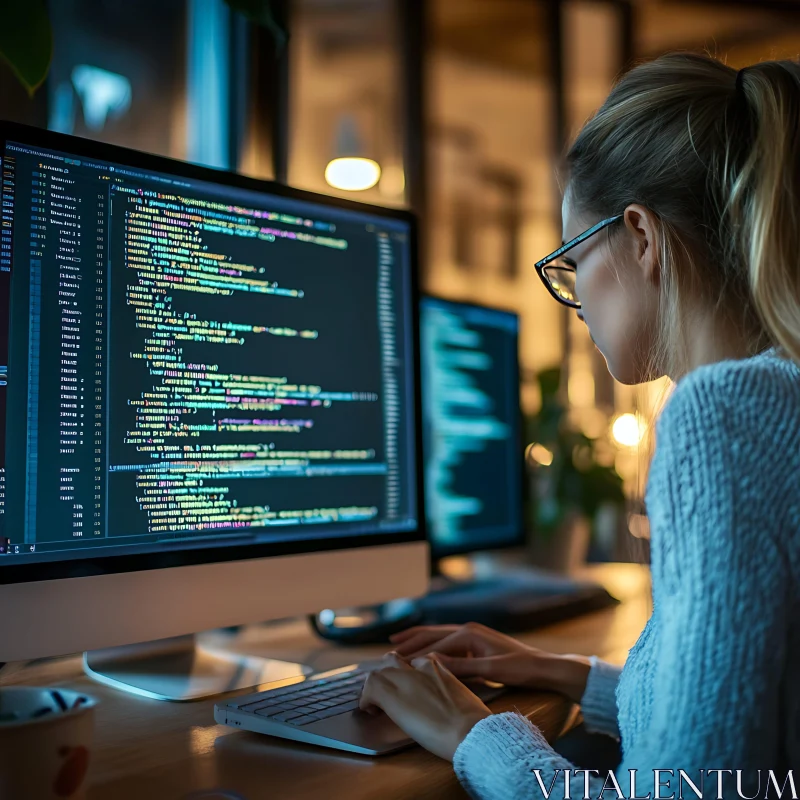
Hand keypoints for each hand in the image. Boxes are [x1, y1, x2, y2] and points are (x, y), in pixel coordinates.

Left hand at [359, 652, 491, 760]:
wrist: (468, 730)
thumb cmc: (473, 722)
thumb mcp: (463, 696)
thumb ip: (448, 691)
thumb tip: (446, 704)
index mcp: (439, 667)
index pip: (414, 661)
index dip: (407, 674)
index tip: (406, 689)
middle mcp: (420, 668)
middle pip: (393, 661)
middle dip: (387, 676)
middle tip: (386, 695)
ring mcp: (404, 679)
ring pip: (378, 672)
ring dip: (375, 687)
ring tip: (376, 704)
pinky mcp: (391, 695)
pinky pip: (370, 689)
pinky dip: (366, 700)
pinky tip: (371, 712)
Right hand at [389, 622, 590, 702]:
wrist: (545, 667)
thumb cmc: (522, 668)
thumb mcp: (491, 670)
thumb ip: (461, 667)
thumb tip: (430, 663)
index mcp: (470, 633)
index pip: (435, 643)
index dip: (414, 652)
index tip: (395, 661)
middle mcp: (469, 629)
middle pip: (433, 634)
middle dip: (410, 640)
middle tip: (388, 648)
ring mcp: (473, 636)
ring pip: (438, 636)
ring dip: (418, 640)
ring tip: (398, 643)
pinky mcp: (477, 644)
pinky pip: (447, 643)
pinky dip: (432, 646)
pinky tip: (425, 652)